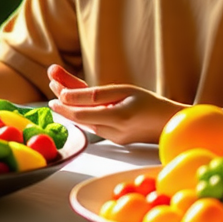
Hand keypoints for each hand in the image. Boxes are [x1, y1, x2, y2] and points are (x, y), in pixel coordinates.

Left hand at [46, 65, 180, 144]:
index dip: (64, 103)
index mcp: (119, 118)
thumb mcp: (125, 91)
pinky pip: (94, 123)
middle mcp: (113, 132)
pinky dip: (83, 111)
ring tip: (59, 87)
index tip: (53, 89)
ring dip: (71, 104)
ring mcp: (113, 138)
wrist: (170, 124)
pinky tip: (75, 100)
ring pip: (85, 120)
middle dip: (64, 99)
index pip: (82, 112)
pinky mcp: (114, 139)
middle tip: (52, 82)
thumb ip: (96, 94)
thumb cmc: (151, 104)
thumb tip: (66, 95)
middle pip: (80, 116)